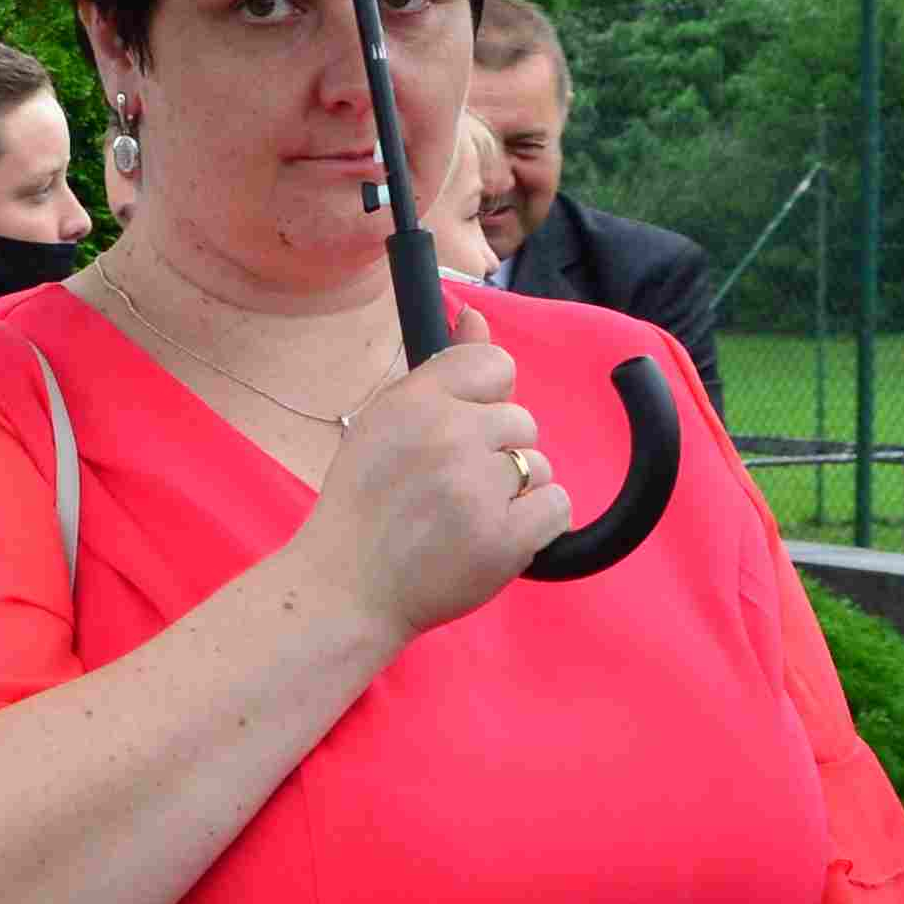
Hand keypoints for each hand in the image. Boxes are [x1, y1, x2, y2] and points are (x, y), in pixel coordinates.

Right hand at [297, 308, 568, 642]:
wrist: (346, 587)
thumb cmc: (365, 505)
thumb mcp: (384, 422)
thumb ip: (440, 371)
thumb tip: (476, 315)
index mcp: (415, 402)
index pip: (494, 364)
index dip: (487, 399)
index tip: (464, 429)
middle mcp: (447, 435)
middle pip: (521, 421)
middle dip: (497, 453)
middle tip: (450, 488)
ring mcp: (477, 487)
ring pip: (538, 466)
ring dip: (513, 492)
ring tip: (464, 518)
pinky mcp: (505, 538)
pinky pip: (556, 506)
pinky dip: (534, 525)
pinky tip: (493, 536)